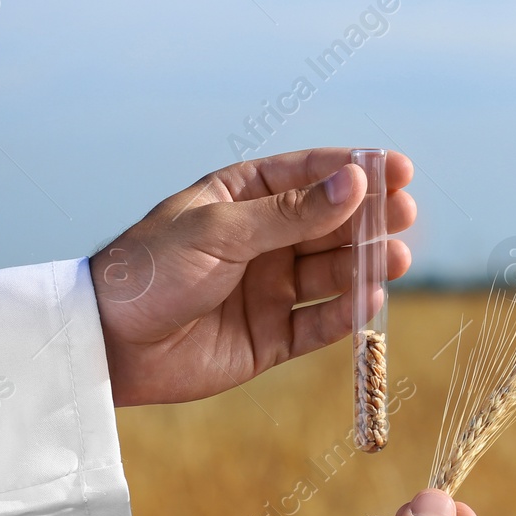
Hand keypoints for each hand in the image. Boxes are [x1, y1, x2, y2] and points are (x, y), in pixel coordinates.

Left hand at [90, 148, 415, 406]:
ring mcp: (269, 289)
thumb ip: (290, 213)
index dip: (356, 172)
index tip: (399, 171)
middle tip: (404, 216)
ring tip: (394, 259)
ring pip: (331, 272)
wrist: (111, 344)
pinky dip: (345, 313)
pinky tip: (369, 299)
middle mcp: (262, 240)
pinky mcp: (271, 338)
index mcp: (243, 197)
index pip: (311, 175)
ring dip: (364, 264)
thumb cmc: (153, 270)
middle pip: (331, 224)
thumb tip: (354, 182)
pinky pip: (319, 322)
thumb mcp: (220, 231)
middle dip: (369, 219)